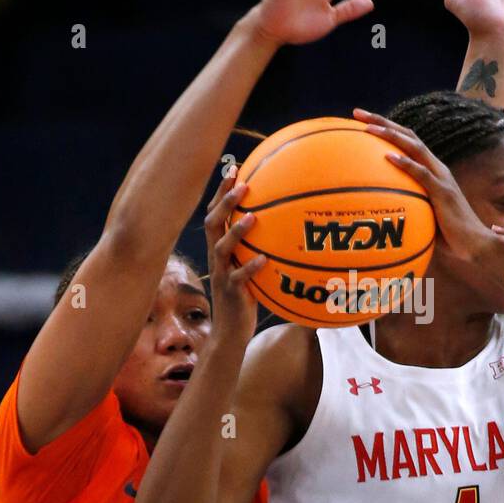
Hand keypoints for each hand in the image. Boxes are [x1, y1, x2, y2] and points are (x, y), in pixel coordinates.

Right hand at [204, 173, 264, 342]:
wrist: (231, 334)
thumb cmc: (246, 299)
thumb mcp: (252, 270)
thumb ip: (262, 250)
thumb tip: (291, 230)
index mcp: (220, 250)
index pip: (215, 214)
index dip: (222, 192)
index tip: (235, 169)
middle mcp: (217, 258)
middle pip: (213, 223)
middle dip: (225, 201)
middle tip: (242, 183)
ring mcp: (221, 275)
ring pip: (221, 248)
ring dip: (236, 231)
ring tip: (252, 217)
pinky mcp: (231, 294)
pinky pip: (238, 278)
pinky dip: (250, 268)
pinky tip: (264, 260)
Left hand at [353, 107, 499, 263]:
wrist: (475, 244)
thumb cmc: (449, 236)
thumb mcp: (424, 216)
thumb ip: (409, 208)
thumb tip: (382, 213)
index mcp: (433, 171)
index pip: (408, 142)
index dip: (388, 128)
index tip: (362, 121)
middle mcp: (438, 168)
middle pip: (408, 136)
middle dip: (382, 121)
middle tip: (358, 113)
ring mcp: (441, 179)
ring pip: (414, 148)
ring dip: (390, 135)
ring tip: (368, 128)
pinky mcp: (443, 192)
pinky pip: (422, 174)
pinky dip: (405, 163)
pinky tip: (388, 157)